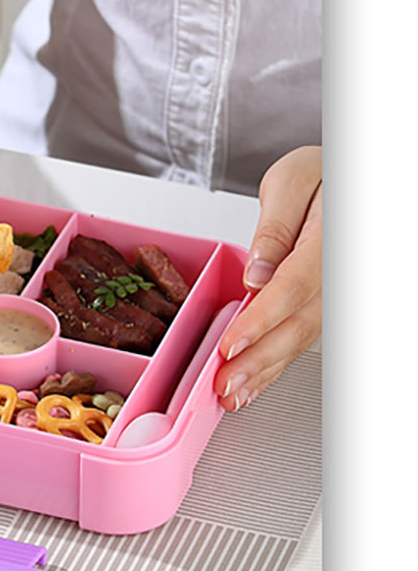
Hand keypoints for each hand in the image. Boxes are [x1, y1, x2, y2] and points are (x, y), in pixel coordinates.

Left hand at [215, 146, 321, 410]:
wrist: (345, 180)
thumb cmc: (320, 175)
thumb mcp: (291, 182)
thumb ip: (275, 228)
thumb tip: (259, 273)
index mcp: (331, 240)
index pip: (294, 288)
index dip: (261, 321)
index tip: (231, 344)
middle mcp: (339, 274)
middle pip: (298, 325)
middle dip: (259, 360)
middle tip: (225, 384)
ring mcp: (335, 293)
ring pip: (301, 339)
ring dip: (265, 371)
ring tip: (232, 394)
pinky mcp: (323, 304)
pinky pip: (302, 337)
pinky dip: (275, 364)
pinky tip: (253, 384)